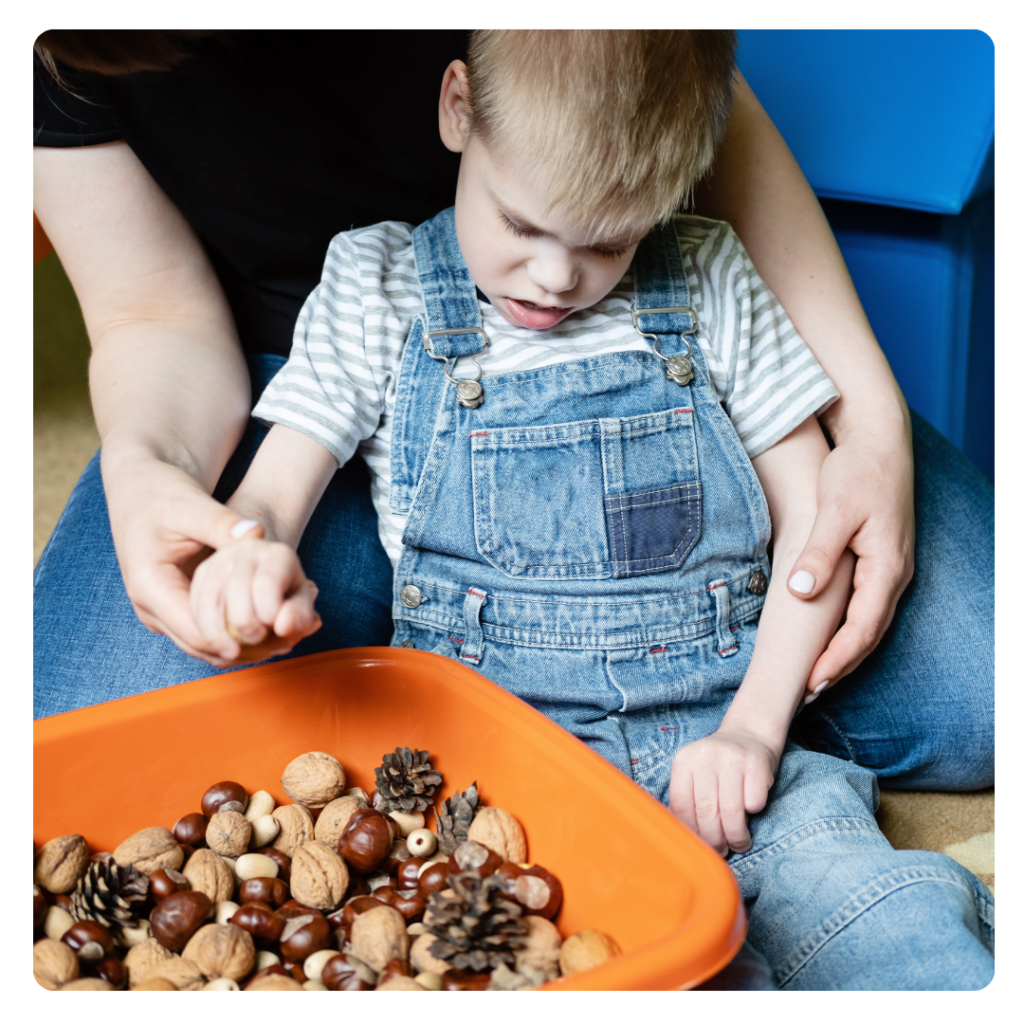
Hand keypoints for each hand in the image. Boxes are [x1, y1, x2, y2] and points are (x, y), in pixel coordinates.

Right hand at [105, 456, 313, 666]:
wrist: (140, 488)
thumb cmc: (164, 492)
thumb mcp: (193, 506)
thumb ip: (224, 523)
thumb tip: (257, 533)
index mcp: (150, 585)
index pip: (199, 632)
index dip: (241, 640)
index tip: (280, 636)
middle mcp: (148, 606)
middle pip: (201, 646)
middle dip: (247, 648)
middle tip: (291, 643)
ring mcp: (156, 611)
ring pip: (202, 645)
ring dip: (242, 646)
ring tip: (285, 640)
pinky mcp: (168, 609)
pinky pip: (201, 633)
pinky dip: (232, 634)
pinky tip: (267, 628)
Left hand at [668, 729, 777, 855]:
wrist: (748, 733)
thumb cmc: (718, 765)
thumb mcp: (694, 774)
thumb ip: (686, 799)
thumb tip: (682, 836)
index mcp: (684, 760)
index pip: (681, 806)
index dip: (691, 832)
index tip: (700, 846)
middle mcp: (705, 756)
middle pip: (706, 812)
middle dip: (715, 840)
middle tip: (722, 850)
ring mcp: (731, 758)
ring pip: (731, 812)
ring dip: (736, 837)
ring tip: (739, 843)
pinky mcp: (757, 763)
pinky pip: (754, 803)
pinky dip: (754, 814)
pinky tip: (752, 812)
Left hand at [786, 426, 914, 697]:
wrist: (877, 441)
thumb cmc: (857, 472)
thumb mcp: (835, 511)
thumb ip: (820, 553)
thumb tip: (801, 593)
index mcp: (887, 567)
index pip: (862, 629)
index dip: (837, 659)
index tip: (810, 681)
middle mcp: (894, 574)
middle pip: (868, 634)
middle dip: (840, 665)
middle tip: (808, 691)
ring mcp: (890, 568)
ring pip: (869, 622)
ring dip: (844, 650)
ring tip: (815, 675)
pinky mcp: (880, 560)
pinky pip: (866, 605)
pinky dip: (846, 628)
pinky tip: (826, 636)